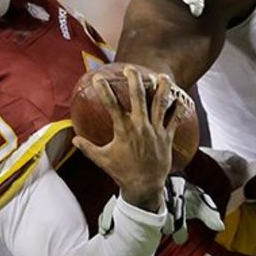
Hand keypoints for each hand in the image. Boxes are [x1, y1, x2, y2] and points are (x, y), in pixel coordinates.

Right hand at [71, 66, 179, 211]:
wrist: (144, 186)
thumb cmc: (122, 172)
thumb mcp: (102, 159)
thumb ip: (88, 148)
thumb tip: (74, 140)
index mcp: (123, 130)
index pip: (111, 104)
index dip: (104, 89)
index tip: (99, 77)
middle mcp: (140, 126)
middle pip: (138, 97)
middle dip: (135, 80)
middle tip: (131, 68)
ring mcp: (156, 130)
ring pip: (161, 104)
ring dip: (162, 88)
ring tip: (163, 75)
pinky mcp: (167, 137)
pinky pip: (175, 120)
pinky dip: (178, 109)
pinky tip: (180, 99)